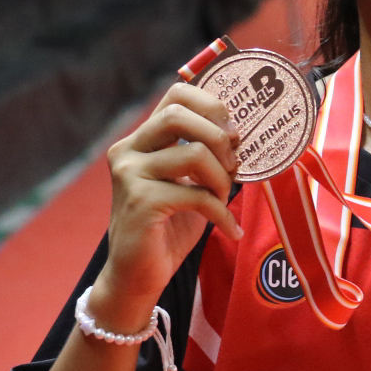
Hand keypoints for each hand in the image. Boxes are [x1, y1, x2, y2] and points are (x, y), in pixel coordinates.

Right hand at [89, 83, 242, 331]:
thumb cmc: (169, 227)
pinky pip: (196, 195)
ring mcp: (130, 175)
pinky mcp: (140, 202)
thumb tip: (241, 136)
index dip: (211, 105)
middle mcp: (129, 150)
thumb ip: (206, 156)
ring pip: (194, 154)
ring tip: (224, 200)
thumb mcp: (190, 183)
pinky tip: (230, 229)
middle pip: (179, 115)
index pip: (176, 95)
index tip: (233, 132)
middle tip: (233, 165)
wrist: (139, 275)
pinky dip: (222, 213)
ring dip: (221, 180)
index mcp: (141, 140)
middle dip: (218, 136)